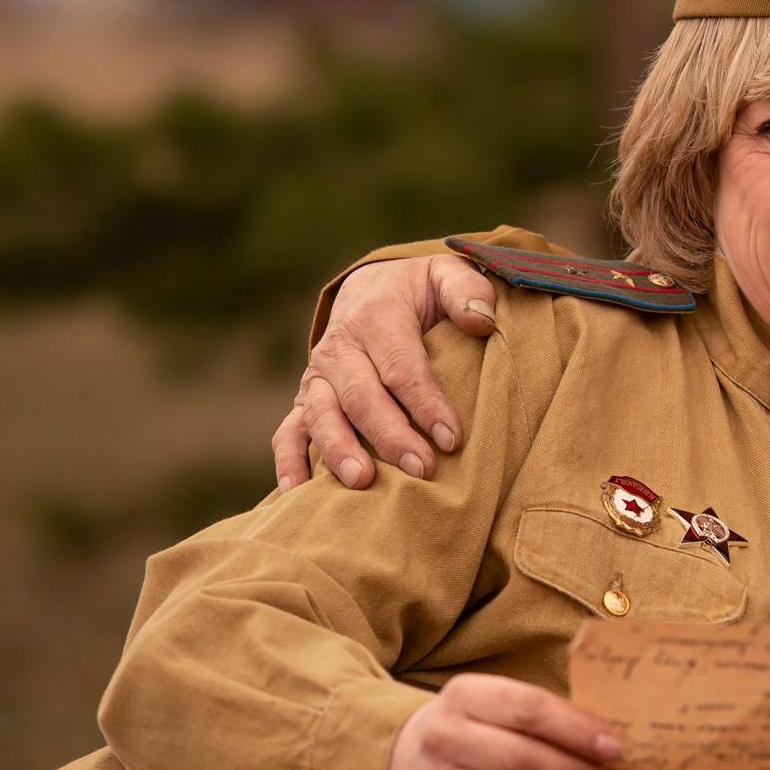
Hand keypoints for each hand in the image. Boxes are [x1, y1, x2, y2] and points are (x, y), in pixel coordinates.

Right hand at [271, 253, 498, 492]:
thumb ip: (467, 290)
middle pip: (361, 397)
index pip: (402, 366)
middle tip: (421, 469)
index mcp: (376, 317)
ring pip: (321, 415)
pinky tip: (297, 494)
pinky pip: (287, 432)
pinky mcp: (304, 400)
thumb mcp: (446, 275)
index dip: (425, 403)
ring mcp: (317, 377)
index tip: (451, 438)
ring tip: (362, 481)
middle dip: (391, 435)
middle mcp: (339, 348)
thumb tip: (482, 319)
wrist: (370, 289)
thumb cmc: (419, 292)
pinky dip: (288, 462)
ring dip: (339, 450)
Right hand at [386, 674, 622, 769]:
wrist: (402, 760)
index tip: (613, 746)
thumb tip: (605, 739)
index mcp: (464, 695)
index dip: (575, 729)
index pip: (528, 709)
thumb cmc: (470, 727)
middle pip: (521, 758)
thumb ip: (542, 714)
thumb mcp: (493, 701)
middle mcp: (443, 737)